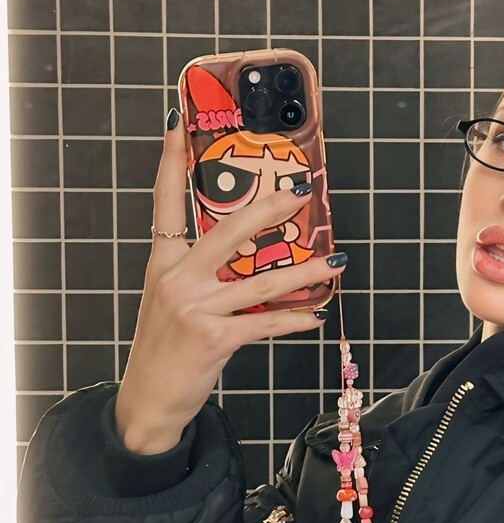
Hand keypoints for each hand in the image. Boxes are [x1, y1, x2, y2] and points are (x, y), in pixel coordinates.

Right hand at [114, 110, 339, 451]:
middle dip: (268, 207)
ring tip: (336, 261)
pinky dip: (295, 320)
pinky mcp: (215, 338)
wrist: (149, 399)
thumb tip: (247, 258)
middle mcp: (178, 279)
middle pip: (228, 230)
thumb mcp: (172, 302)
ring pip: (262, 281)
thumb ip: (201, 275)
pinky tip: (317, 314)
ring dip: (305, 272)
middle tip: (300, 193)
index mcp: (163, 263)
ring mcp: (196, 308)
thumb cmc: (166, 350)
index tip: (179, 122)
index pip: (165, 202)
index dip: (172, 161)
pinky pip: (266, 323)